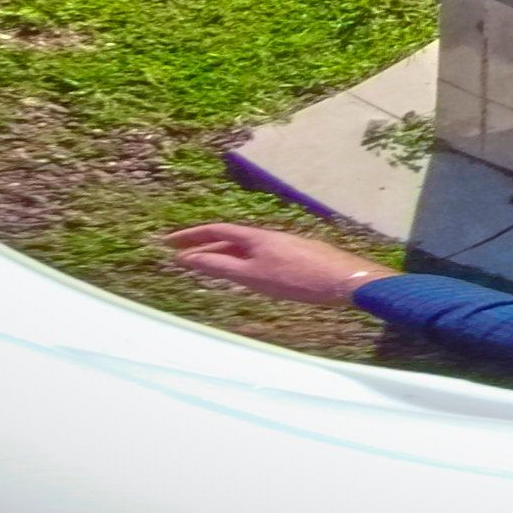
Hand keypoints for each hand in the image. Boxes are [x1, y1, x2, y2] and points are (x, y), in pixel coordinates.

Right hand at [159, 222, 391, 306]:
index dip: (189, 236)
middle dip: (202, 247)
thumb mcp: (252, 275)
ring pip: (244, 249)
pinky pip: (258, 256)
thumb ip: (220, 267)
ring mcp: (282, 246)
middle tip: (180, 256)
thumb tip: (189, 258)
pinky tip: (245, 276)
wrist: (344, 280)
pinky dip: (240, 263)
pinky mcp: (294, 258)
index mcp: (254, 237)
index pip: (215, 231)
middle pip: (228, 239)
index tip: (168, 243)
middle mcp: (267, 237)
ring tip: (205, 265)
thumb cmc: (297, 279)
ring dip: (221, 255)